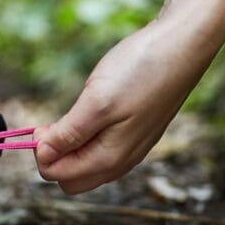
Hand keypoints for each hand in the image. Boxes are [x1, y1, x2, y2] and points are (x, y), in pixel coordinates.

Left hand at [34, 19, 203, 192]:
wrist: (183, 46)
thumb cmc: (141, 71)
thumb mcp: (96, 102)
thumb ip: (68, 135)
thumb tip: (43, 156)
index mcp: (109, 159)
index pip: (58, 175)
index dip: (42, 153)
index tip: (41, 125)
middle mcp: (122, 161)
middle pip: (72, 178)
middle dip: (54, 156)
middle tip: (53, 122)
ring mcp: (132, 147)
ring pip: (87, 164)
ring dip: (71, 146)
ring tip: (73, 113)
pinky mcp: (137, 132)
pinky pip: (103, 149)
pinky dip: (87, 137)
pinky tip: (92, 111)